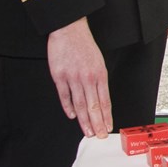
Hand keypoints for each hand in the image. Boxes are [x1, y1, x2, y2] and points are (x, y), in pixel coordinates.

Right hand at [47, 18, 111, 137]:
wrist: (69, 30)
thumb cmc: (85, 45)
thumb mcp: (98, 62)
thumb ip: (98, 80)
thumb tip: (99, 99)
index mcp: (100, 74)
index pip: (105, 101)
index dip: (106, 116)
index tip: (108, 127)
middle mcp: (88, 78)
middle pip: (93, 106)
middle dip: (97, 123)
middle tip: (99, 136)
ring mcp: (73, 77)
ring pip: (80, 104)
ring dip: (83, 120)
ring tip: (87, 132)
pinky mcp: (59, 76)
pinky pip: (64, 96)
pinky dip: (68, 107)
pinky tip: (71, 116)